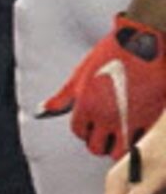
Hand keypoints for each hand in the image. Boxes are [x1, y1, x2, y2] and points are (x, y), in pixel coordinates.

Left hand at [44, 17, 165, 159]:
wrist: (145, 41)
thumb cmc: (111, 55)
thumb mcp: (81, 74)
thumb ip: (62, 97)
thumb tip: (41, 111)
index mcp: (87, 107)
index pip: (79, 132)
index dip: (84, 130)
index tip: (91, 126)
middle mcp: (107, 117)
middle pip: (97, 147)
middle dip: (99, 143)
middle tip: (105, 135)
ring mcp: (131, 120)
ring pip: (120, 152)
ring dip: (118, 147)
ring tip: (120, 136)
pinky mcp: (153, 119)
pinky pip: (142, 142)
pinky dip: (138, 141)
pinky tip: (138, 130)